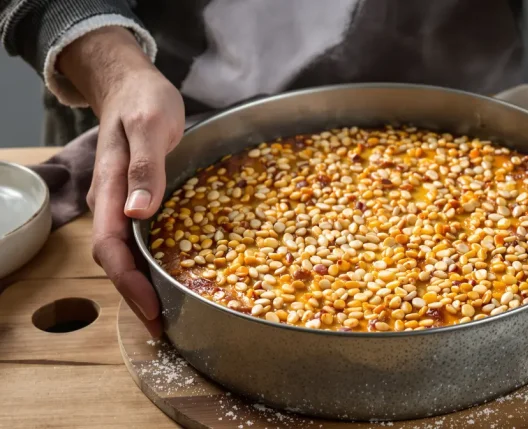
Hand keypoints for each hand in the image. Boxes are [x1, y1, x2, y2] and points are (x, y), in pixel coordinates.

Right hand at [59, 27, 184, 335]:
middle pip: (115, 260)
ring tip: (165, 311)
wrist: (131, 84)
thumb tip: (138, 214)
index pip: (111, 247)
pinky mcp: (134, 200)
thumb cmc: (144, 101)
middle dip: (135, 295)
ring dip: (141, 284)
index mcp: (109, 189)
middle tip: (163, 326)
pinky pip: (136, 239)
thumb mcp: (150, 126)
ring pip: (124, 253)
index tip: (151, 309)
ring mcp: (120, 203)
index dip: (129, 282)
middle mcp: (110, 203)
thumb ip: (145, 168)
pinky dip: (148, 263)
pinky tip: (167, 275)